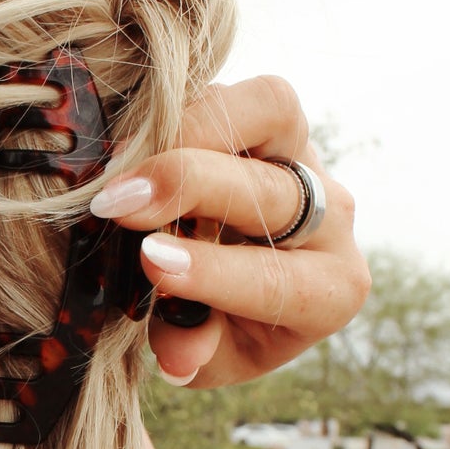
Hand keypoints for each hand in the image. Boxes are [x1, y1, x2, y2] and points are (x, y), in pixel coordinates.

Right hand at [90, 76, 369, 388]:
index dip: (212, 271)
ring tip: (124, 155)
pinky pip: (243, 90)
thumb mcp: (211, 358)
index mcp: (329, 291)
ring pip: (274, 112)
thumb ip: (195, 350)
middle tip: (118, 202)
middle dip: (191, 188)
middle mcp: (331, 219)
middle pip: (274, 191)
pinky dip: (185, 104)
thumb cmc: (221, 325)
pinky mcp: (277, 116)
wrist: (236, 276)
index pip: (278, 280)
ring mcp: (307, 157)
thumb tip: (177, 353)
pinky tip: (131, 133)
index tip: (149, 260)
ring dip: (193, 125)